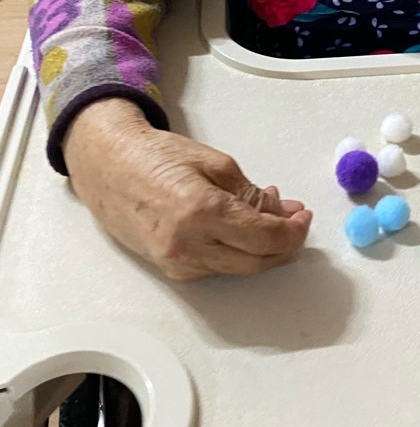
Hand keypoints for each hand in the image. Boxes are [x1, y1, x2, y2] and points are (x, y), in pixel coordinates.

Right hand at [63, 99, 312, 280]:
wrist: (109, 168)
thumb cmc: (157, 157)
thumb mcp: (216, 164)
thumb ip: (252, 195)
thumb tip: (284, 213)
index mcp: (202, 212)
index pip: (265, 238)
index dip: (293, 231)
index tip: (303, 217)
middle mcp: (188, 246)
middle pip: (257, 262)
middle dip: (284, 244)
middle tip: (295, 220)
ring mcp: (177, 263)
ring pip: (239, 268)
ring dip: (262, 248)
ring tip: (268, 216)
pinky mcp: (171, 270)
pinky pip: (218, 267)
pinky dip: (238, 251)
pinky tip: (241, 226)